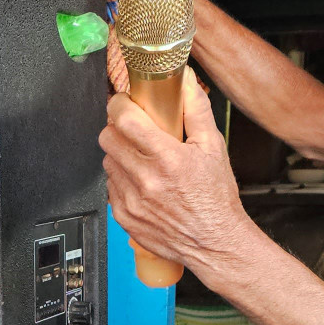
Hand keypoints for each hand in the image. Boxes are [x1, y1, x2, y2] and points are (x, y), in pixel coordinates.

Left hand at [99, 70, 255, 274]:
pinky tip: (141, 182)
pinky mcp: (123, 217)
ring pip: (107, 162)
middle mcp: (145, 180)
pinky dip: (121, 180)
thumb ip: (196, 110)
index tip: (125, 102)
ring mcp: (131, 201)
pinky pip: (110, 187)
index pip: (125, 120)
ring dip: (119, 154)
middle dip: (117, 128)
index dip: (120, 104)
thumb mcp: (213, 147)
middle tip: (132, 129)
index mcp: (167, 159)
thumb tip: (184, 82)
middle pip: (108, 138)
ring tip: (141, 158)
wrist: (214, 242)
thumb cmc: (215, 198)